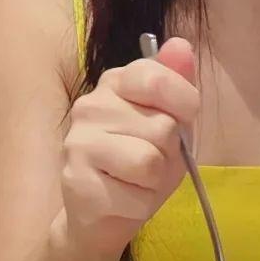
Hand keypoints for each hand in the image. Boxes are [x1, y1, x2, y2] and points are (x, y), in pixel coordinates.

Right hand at [61, 38, 198, 255]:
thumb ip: (177, 83)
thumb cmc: (140, 164)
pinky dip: (141, 204)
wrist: (99, 215)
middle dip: (169, 153)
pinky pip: (136, 194)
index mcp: (117, 82)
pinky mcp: (76, 180)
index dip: (184, 103)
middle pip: (163, 127)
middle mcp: (92, 104)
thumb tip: (181, 45)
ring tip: (136, 181)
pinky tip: (122, 200)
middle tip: (150, 161)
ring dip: (155, 181)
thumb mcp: (171, 121)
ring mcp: (79, 141)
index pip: (157, 77)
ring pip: (150, 161)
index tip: (181, 119)